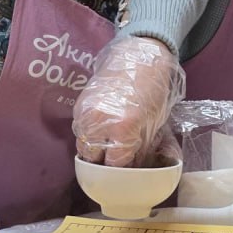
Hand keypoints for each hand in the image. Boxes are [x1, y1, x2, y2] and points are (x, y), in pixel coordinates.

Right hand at [73, 36, 185, 166]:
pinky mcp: (79, 104)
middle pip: (91, 159)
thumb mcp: (153, 123)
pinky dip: (88, 136)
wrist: (139, 56)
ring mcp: (86, 112)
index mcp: (122, 128)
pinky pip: (80, 130)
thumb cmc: (153, 89)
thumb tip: (133, 169)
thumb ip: (140, 148)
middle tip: (113, 166)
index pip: (113, 164)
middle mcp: (100, 122)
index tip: (123, 176)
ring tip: (106, 150)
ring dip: (93, 152)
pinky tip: (101, 134)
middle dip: (102, 165)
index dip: (119, 172)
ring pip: (82, 146)